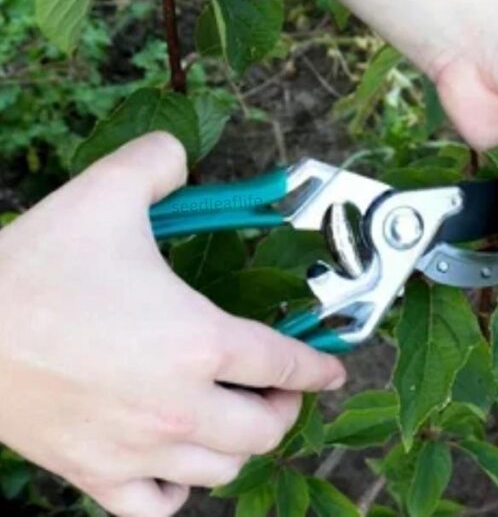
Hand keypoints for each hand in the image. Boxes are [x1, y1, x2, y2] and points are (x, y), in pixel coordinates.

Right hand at [0, 133, 346, 515]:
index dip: (317, 366)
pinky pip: (154, 507)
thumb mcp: (105, 194)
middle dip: (283, 408)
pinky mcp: (93, 474)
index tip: (331, 368)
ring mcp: (138, 448)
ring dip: (237, 446)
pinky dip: (175, 493)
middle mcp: (180, 404)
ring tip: (231, 419)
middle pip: (265, 428)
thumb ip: (156, 163)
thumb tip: (179, 151)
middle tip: (275, 389)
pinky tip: (172, 463)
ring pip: (221, 470)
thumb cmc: (32, 269)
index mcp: (199, 341)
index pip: (285, 363)